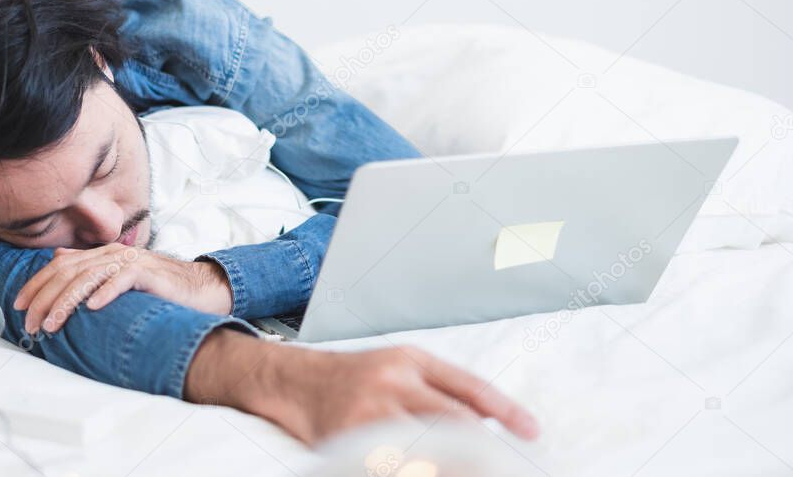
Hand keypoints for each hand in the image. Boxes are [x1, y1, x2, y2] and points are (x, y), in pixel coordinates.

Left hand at [13, 245, 232, 333]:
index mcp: (103, 254)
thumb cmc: (159, 290)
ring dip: (66, 301)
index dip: (37, 284)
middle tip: (28, 322)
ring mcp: (132, 261)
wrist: (201, 290)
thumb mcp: (119, 279)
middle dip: (43, 297)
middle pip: (68, 271)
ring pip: (89, 276)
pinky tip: (92, 308)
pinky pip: (123, 279)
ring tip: (51, 323)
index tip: (18, 305)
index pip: (60, 265)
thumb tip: (58, 259)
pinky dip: (106, 292)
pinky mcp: (149, 272)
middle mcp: (114, 253)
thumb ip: (91, 268)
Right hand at [186, 330, 539, 444]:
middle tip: (505, 466)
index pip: (468, 384)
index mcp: (410, 360)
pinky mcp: (346, 437)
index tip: (532, 432)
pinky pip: (391, 463)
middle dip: (483, 446)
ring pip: (424, 444)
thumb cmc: (355, 377)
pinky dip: (414, 469)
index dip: (504, 409)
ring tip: (474, 472)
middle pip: (451, 418)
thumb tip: (490, 418)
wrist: (294, 381)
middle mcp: (391, 381)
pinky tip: (427, 471)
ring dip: (452, 465)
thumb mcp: (399, 367)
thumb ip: (441, 387)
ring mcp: (368, 411)